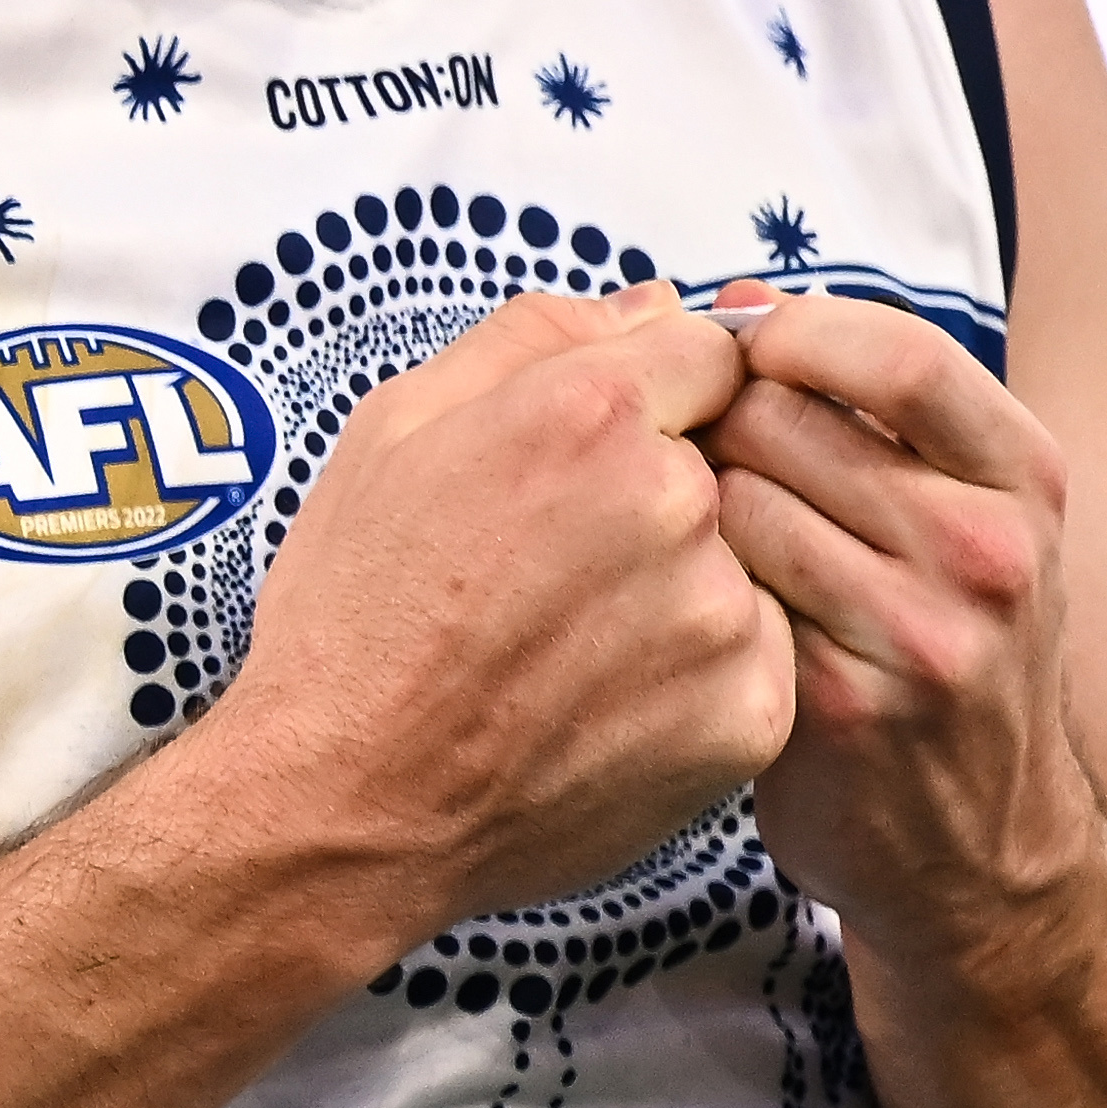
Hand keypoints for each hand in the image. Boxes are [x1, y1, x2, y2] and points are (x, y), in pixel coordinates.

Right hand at [204, 283, 800, 930]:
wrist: (350, 803)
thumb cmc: (355, 614)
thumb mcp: (394, 426)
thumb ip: (531, 338)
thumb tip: (652, 304)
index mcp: (591, 410)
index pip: (709, 351)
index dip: (659, 396)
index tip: (608, 451)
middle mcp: (676, 502)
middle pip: (726, 459)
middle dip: (661, 493)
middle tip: (562, 566)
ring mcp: (720, 616)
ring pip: (741, 561)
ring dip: (682, 585)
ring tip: (574, 643)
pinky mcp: (748, 717)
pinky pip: (756, 656)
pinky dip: (698, 673)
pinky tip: (607, 698)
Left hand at [698, 285, 1106, 976]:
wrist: (982, 856)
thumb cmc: (944, 650)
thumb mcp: (968, 521)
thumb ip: (874, 411)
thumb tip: (740, 296)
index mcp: (1024, 480)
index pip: (901, 352)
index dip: (796, 330)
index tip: (741, 345)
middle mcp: (988, 553)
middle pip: (792, 417)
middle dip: (720, 416)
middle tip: (690, 445)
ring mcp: (919, 635)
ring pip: (742, 498)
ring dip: (693, 499)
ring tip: (689, 525)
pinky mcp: (836, 704)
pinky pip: (721, 590)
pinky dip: (689, 579)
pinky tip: (687, 599)